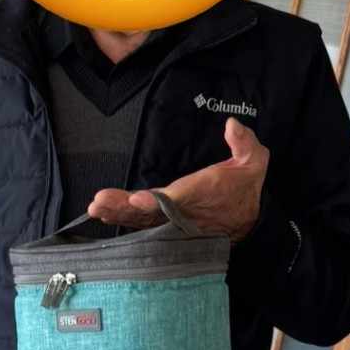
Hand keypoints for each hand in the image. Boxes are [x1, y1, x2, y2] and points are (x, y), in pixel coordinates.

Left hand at [87, 117, 268, 240]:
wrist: (247, 220)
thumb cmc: (244, 186)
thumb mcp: (254, 161)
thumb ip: (244, 142)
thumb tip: (232, 125)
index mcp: (202, 193)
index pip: (177, 199)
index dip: (157, 201)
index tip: (138, 199)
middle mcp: (184, 211)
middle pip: (150, 213)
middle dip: (124, 208)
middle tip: (100, 202)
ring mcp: (173, 221)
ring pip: (141, 221)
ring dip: (117, 214)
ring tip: (95, 207)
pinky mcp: (166, 224)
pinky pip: (142, 224)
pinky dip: (122, 219)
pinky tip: (102, 213)